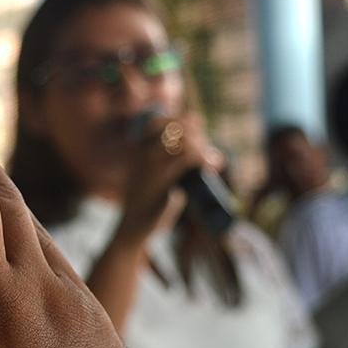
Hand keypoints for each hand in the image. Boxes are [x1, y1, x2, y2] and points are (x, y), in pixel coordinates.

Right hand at [119, 111, 215, 239]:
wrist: (134, 226)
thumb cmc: (148, 203)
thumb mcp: (153, 176)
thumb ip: (169, 160)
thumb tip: (197, 147)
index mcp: (138, 149)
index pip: (157, 121)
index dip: (180, 120)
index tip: (195, 130)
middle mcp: (143, 153)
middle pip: (175, 126)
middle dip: (197, 134)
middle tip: (207, 150)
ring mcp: (150, 165)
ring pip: (184, 141)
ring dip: (203, 147)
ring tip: (212, 160)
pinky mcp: (162, 180)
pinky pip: (188, 159)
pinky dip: (205, 159)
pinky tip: (213, 167)